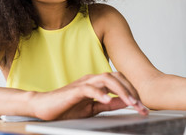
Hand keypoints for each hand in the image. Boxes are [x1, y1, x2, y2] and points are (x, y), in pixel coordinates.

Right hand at [29, 72, 148, 119]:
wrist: (44, 108)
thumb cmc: (66, 107)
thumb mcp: (92, 109)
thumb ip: (108, 105)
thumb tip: (124, 103)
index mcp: (97, 83)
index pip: (120, 81)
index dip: (132, 91)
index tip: (141, 106)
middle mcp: (92, 80)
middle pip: (116, 77)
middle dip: (131, 90)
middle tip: (140, 106)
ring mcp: (83, 83)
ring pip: (106, 79)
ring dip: (120, 91)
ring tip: (130, 103)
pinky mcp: (74, 90)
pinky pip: (89, 88)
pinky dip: (100, 93)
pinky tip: (107, 100)